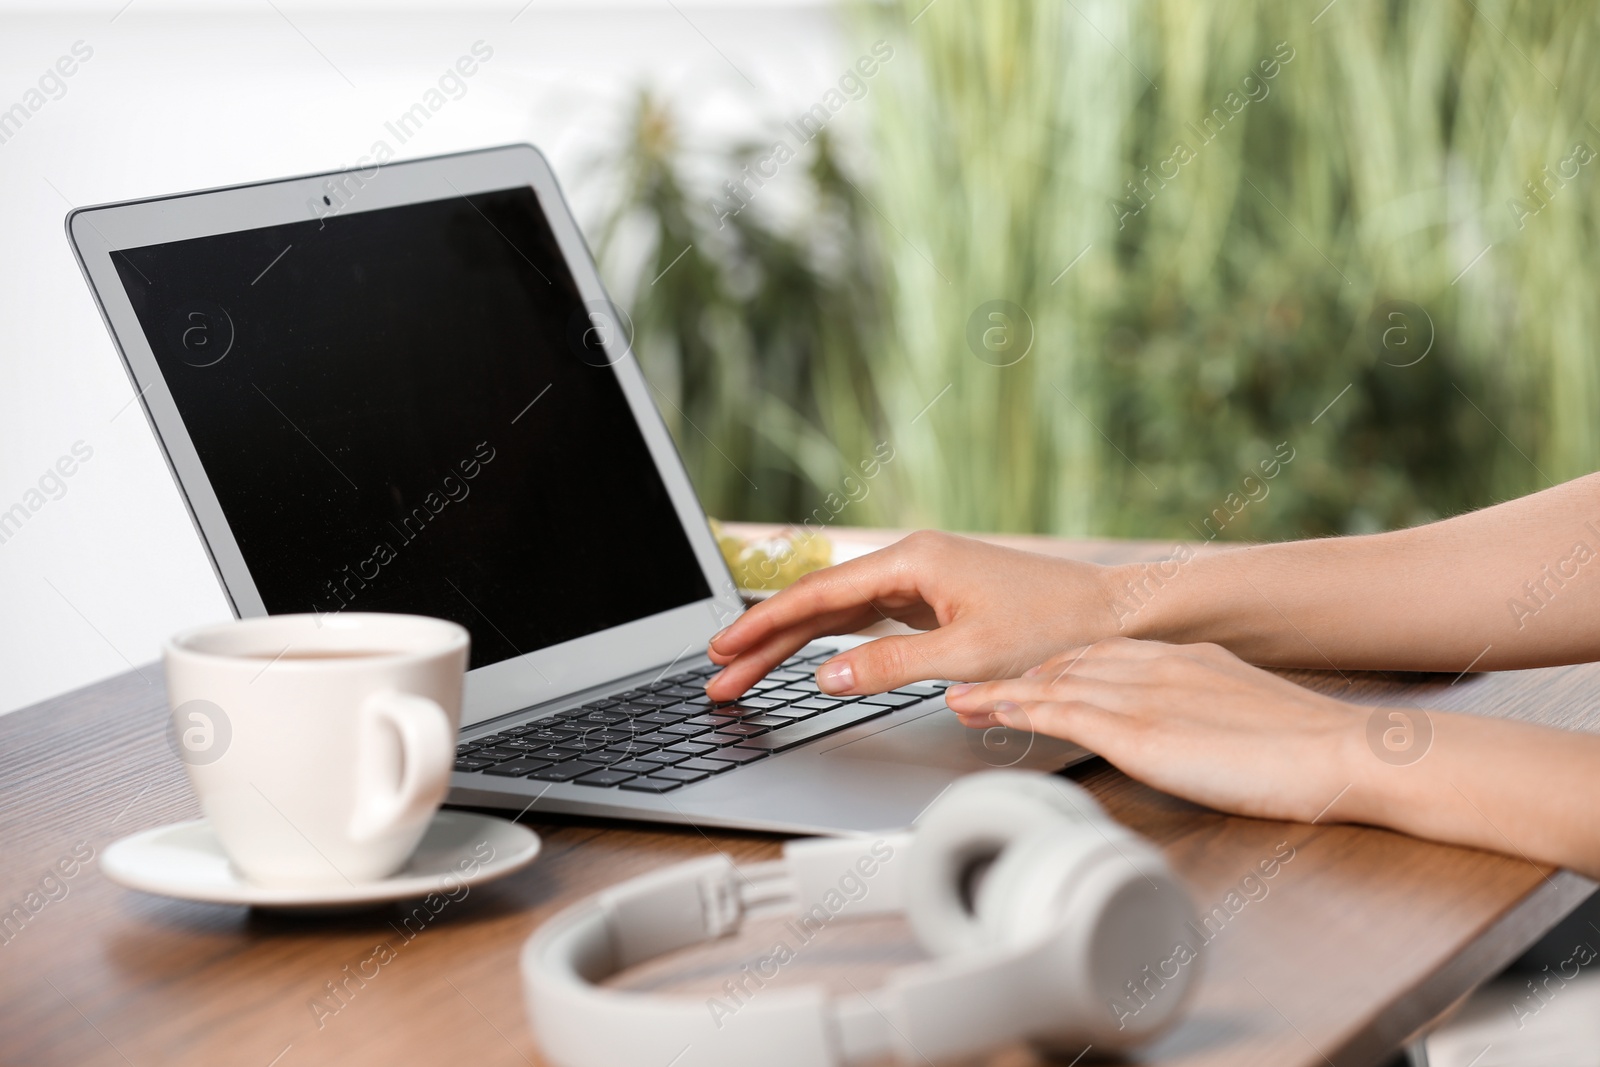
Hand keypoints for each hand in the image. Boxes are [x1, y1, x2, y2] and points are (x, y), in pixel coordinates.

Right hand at [704, 531, 1122, 701]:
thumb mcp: (967, 656)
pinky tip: (811, 657)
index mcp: (912, 561)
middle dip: (765, 641)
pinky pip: (869, 621)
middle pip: (819, 605)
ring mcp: (924, 582)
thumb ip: (889, 669)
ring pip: (840, 614)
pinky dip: (834, 642)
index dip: (763, 625)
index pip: (817, 596)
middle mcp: (912, 563)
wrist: (1115, 616)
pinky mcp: (938, 603)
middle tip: (719, 675)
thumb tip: (824, 677)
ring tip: (747, 672)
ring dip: (794, 644)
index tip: (722, 648)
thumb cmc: (1054, 627)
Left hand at [944, 637, 1365, 823]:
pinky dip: (1018, 709)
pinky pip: (1061, 713)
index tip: (1027, 673)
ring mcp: (1144, 695)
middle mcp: (1157, 665)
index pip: (1104, 655)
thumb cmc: (1312, 746)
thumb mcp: (1249, 711)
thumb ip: (1211, 712)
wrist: (1343, 750)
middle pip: (1068, 663)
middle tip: (975, 683)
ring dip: (1001, 691)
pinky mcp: (1139, 729)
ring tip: (960, 698)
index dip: (1057, 666)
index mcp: (1185, 658)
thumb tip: (1197, 730)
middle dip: (1019, 674)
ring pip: (1053, 684)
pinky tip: (990, 712)